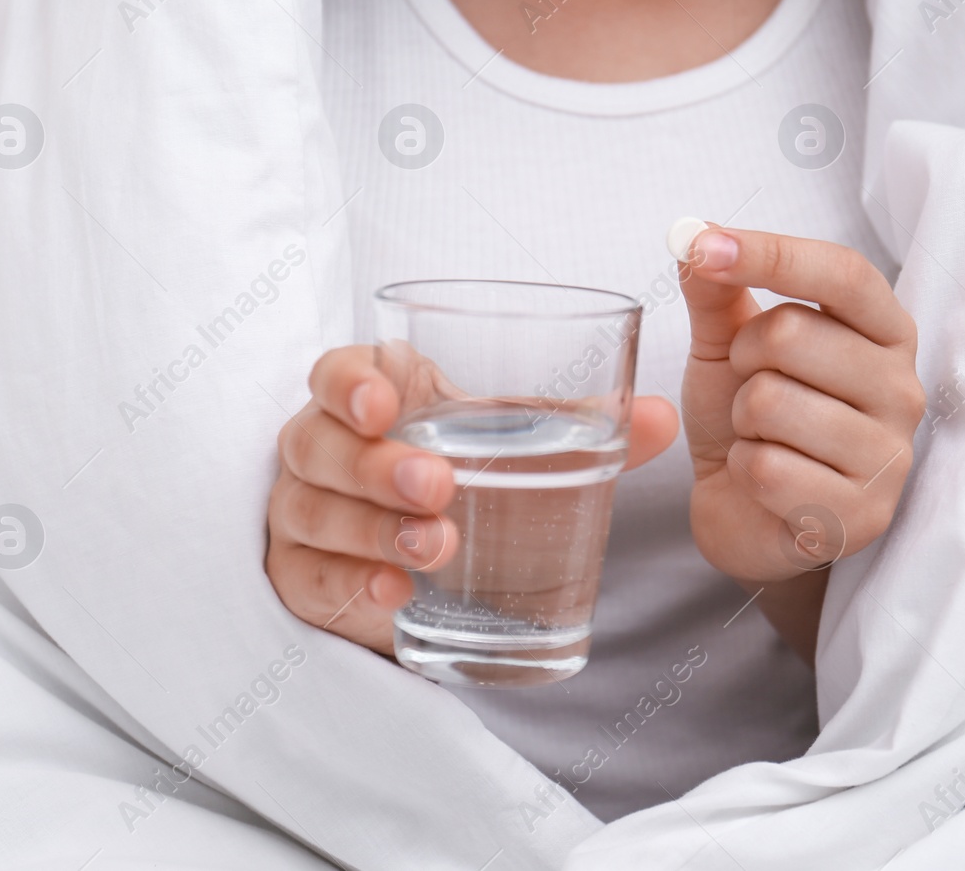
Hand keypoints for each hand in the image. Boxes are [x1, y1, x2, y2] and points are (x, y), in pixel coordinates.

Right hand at [265, 345, 678, 654]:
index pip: (335, 371)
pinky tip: (393, 592)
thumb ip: (578, 426)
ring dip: (371, 529)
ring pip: (310, 513)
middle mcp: (323, 446)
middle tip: (438, 487)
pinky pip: (309, 580)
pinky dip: (350, 586)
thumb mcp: (516, 444)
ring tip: (435, 546)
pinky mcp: (303, 576)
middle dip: (375, 466)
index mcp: (371, 394)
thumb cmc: (466, 472)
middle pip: (319, 444)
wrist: (426, 555)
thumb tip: (662, 417)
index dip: (349, 383)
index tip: (383, 403)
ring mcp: (303, 512)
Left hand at [677, 225, 923, 657]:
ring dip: (740, 420)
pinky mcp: (860, 517)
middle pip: (791, 333)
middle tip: (748, 385)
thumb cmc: (752, 421)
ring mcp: (889, 458)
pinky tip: (764, 482)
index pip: (843, 273)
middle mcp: (902, 389)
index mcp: (885, 332)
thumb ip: (717, 291)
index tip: (705, 245)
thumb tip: (694, 237)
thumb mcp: (728, 345)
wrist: (746, 514)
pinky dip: (742, 470)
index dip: (772, 253)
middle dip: (741, 358)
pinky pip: (765, 468)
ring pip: (769, 402)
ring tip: (761, 437)